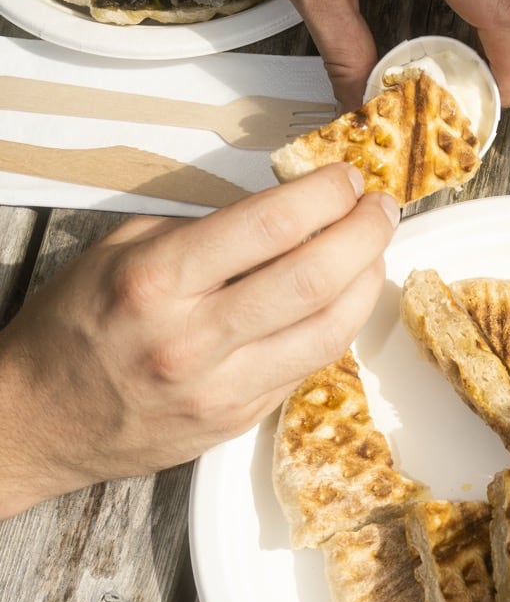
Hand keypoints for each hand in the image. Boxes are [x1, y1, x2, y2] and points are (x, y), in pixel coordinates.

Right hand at [0, 165, 395, 516]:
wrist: (38, 422)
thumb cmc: (73, 329)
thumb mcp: (120, 251)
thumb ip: (201, 230)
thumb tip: (282, 212)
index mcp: (158, 280)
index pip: (269, 225)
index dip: (324, 194)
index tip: (346, 178)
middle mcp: (193, 337)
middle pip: (314, 277)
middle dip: (364, 233)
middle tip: (380, 209)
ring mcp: (220, 387)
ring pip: (329, 330)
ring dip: (367, 282)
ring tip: (375, 250)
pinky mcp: (238, 419)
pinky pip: (310, 365)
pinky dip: (339, 324)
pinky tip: (346, 297)